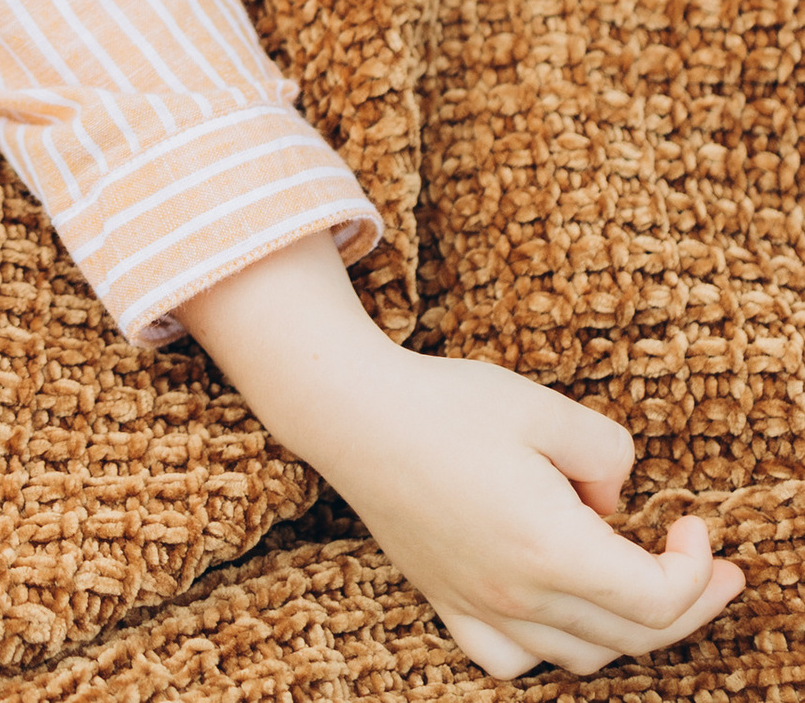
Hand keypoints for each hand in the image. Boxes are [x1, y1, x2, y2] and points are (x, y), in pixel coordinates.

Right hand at [184, 235, 742, 680]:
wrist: (351, 411)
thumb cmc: (447, 402)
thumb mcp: (544, 405)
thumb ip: (606, 453)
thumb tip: (614, 500)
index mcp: (551, 547)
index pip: (656, 599)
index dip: (694, 571)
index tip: (691, 525)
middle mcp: (519, 595)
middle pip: (631, 636)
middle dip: (687, 606)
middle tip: (712, 570)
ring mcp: (480, 607)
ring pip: (580, 657)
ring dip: (626, 629)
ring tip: (639, 582)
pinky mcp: (447, 603)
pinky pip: (514, 661)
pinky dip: (552, 649)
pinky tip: (558, 612)